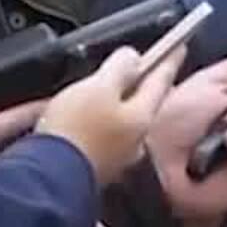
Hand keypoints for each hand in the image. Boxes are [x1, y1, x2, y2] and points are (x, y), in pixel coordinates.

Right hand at [37, 37, 187, 184]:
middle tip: (142, 66)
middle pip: (142, 102)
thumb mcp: (99, 87)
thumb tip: (132, 57)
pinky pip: (99, 133)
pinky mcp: (92, 165)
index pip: (161, 80)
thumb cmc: (75, 132)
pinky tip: (78, 116)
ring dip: (114, 101)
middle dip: (140, 83)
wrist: (46, 179)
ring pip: (121, 118)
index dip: (169, 60)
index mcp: (141, 117)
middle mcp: (134, 139)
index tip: (180, 46)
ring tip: (102, 87)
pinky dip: (94, 119)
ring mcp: (115, 156)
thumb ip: (120, 69)